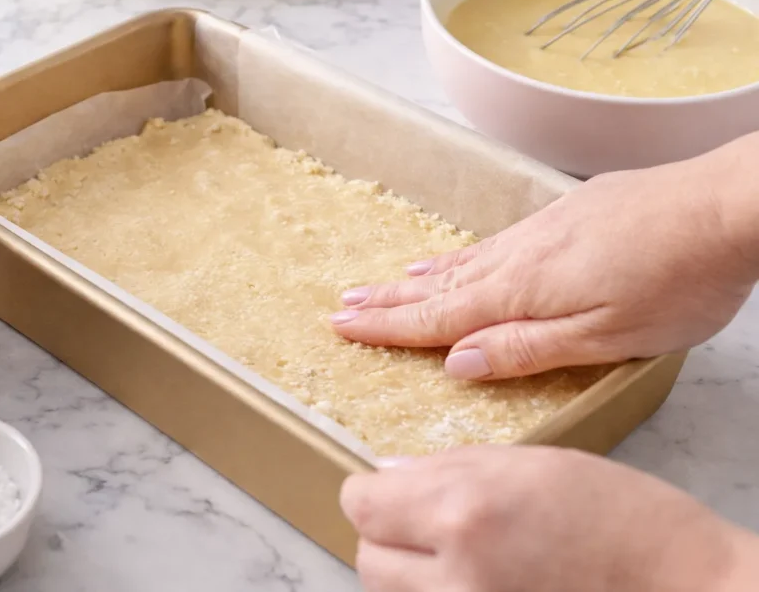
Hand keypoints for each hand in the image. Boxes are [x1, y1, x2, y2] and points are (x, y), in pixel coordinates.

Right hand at [330, 139, 758, 379]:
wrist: (726, 204)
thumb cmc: (677, 281)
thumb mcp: (605, 336)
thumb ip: (527, 348)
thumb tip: (458, 362)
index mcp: (522, 292)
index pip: (438, 316)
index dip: (388, 325)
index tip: (343, 326)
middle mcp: (520, 257)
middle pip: (439, 284)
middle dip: (388, 299)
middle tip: (343, 304)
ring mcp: (541, 231)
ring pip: (465, 259)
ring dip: (419, 276)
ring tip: (386, 281)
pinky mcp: (566, 214)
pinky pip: (494, 240)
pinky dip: (462, 253)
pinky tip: (460, 254)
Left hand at [340, 446, 758, 591]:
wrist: (683, 589)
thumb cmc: (622, 518)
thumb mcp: (532, 464)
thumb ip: (450, 468)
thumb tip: (391, 475)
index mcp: (464, 511)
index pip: (360, 503)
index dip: (374, 492)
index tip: (393, 490)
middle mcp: (454, 574)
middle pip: (367, 556)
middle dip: (387, 534)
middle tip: (426, 522)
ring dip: (406, 572)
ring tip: (456, 554)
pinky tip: (476, 580)